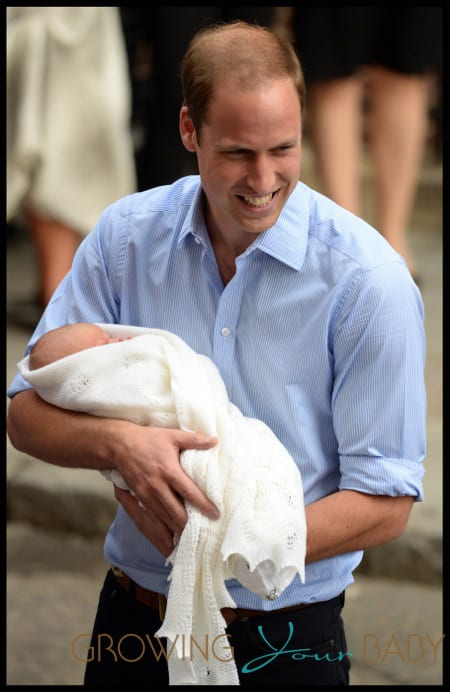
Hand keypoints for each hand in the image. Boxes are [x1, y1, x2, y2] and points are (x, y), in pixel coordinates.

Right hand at [111, 425, 218, 555]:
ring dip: (176, 531)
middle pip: (176, 511)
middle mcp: (157, 486)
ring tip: (190, 541)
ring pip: (163, 519)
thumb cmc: (148, 439)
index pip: (189, 491)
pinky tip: (169, 541)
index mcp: (168, 470)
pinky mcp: (139, 499)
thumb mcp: (172, 435)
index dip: (202, 504)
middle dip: (189, 525)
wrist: (120, 445)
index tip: (215, 514)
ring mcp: (146, 494)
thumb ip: (194, 439)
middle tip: (205, 533)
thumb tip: (215, 440)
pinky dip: (160, 532)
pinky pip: (151, 519)